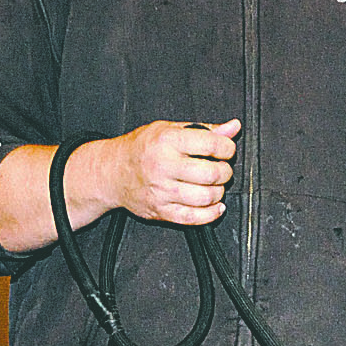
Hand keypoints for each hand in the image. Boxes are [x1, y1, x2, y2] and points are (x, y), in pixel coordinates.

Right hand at [108, 119, 239, 226]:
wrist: (112, 171)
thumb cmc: (141, 149)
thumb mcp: (169, 129)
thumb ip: (204, 130)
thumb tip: (232, 128)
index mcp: (167, 141)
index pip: (211, 145)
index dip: (227, 148)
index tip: (226, 150)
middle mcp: (164, 166)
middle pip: (212, 173)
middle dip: (225, 172)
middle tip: (222, 169)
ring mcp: (162, 191)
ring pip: (206, 197)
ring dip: (219, 192)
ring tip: (214, 185)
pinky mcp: (161, 211)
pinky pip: (194, 218)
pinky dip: (211, 214)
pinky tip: (215, 206)